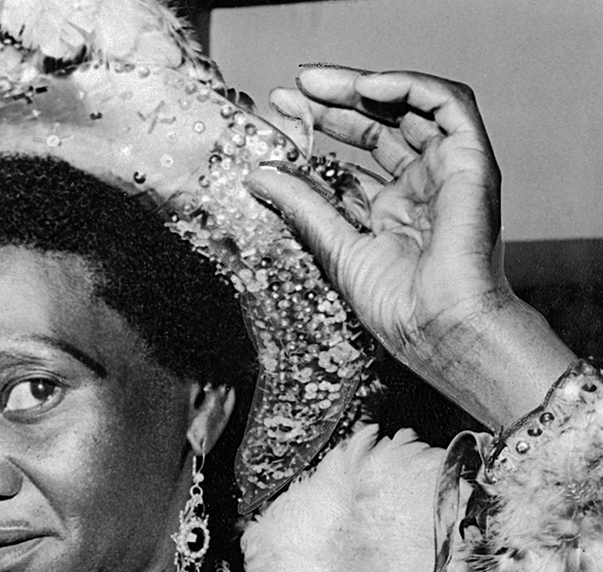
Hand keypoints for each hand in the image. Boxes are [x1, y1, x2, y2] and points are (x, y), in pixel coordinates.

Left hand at [247, 66, 572, 425]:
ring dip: (364, 87)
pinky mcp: (471, 161)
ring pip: (409, 107)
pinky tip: (368, 86)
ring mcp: (447, 172)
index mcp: (390, 212)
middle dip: (334, 103)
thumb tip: (258, 174)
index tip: (279, 116)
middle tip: (292, 91)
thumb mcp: (334, 248)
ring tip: (317, 84)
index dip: (316, 135)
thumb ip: (301, 206)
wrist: (438, 328)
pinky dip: (409, 86)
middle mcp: (420, 187)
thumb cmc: (397, 310)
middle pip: (379, 126)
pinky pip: (447, 104)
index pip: (352, 159)